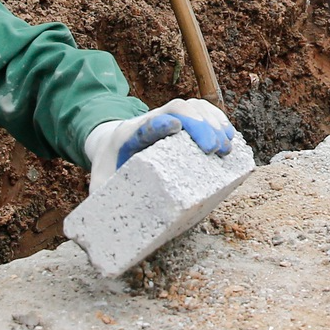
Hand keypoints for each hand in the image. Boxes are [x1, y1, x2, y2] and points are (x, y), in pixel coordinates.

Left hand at [85, 99, 235, 188]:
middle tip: (215, 149)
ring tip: (227, 146)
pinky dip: (217, 119)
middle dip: (199, 124)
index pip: (146, 124)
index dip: (160, 123)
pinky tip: (229, 136)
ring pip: (193, 106)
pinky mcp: (180, 119)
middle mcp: (149, 120)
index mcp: (128, 136)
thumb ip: (103, 199)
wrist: (110, 143)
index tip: (176, 128)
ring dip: (213, 121)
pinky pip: (201, 110)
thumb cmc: (108, 167)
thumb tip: (107, 223)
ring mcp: (166, 117)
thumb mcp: (100, 183)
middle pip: (177, 109)